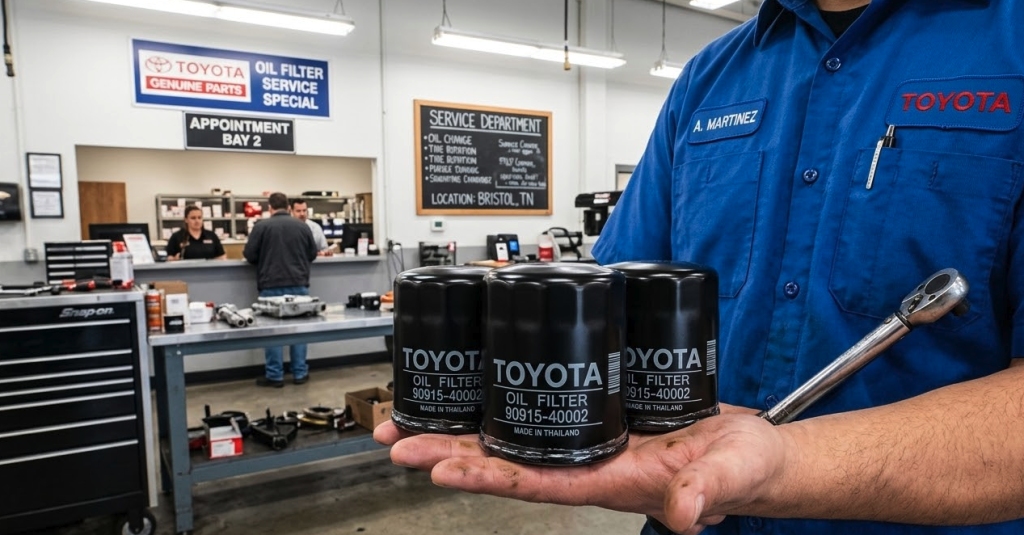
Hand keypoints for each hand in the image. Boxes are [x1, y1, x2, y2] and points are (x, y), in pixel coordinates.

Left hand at [374, 405, 791, 533]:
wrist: (750, 454)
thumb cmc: (741, 470)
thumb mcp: (728, 476)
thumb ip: (705, 491)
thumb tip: (682, 512)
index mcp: (609, 480)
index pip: (535, 482)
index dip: (486, 473)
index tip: (438, 465)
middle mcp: (588, 463)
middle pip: (506, 459)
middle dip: (448, 450)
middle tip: (398, 437)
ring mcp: (590, 441)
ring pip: (514, 436)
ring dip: (463, 428)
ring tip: (414, 419)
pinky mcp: (598, 418)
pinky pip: (541, 413)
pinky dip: (504, 402)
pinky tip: (479, 389)